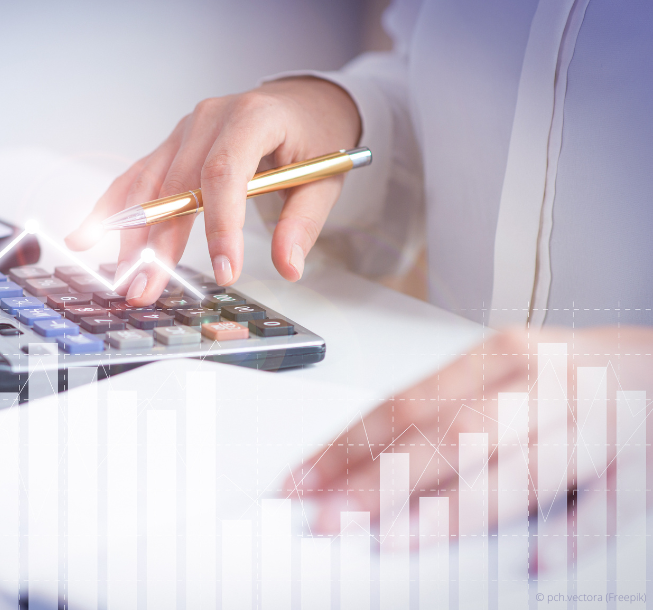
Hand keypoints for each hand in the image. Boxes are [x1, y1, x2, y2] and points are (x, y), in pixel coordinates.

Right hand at [64, 77, 360, 304]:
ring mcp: (184, 130)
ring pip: (148, 183)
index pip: (225, 172)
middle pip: (176, 185)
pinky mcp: (172, 146)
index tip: (224, 271)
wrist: (302, 101)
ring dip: (130, 234)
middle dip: (159, 243)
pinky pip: (137, 177)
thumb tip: (287, 267)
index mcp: (252, 117)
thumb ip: (303, 222)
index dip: (220, 224)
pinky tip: (86, 235)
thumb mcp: (324, 176)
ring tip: (121, 277)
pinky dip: (112, 208)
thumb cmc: (314, 135)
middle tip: (146, 288)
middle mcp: (209, 119)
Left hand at [288, 326, 652, 534]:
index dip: (346, 446)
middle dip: (379, 482)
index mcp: (496, 359)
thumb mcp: (503, 378)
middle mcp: (538, 384)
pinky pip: (606, 504)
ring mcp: (592, 421)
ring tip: (397, 538)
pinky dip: (571, 533)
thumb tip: (361, 466)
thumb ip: (444, 416)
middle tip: (328, 520)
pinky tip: (534, 560)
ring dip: (451, 508)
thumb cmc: (569, 377)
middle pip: (447, 437)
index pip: (403, 406)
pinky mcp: (642, 461)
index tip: (300, 482)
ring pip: (516, 469)